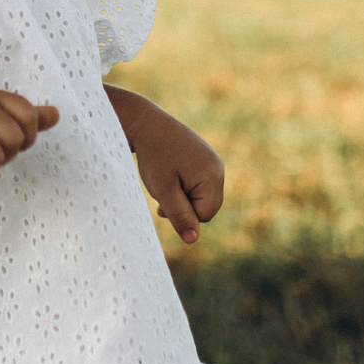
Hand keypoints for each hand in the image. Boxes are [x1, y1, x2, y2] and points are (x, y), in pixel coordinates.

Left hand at [118, 97, 223, 243]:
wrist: (144, 123)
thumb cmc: (153, 157)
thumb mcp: (163, 191)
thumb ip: (180, 216)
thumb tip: (192, 240)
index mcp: (213, 175)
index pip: (205, 215)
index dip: (183, 212)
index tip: (165, 196)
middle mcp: (218, 167)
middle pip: (206, 206)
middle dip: (184, 205)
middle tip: (163, 190)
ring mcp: (212, 161)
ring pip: (200, 196)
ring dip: (181, 195)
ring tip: (164, 179)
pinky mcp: (204, 157)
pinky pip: (198, 183)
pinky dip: (182, 184)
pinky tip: (169, 173)